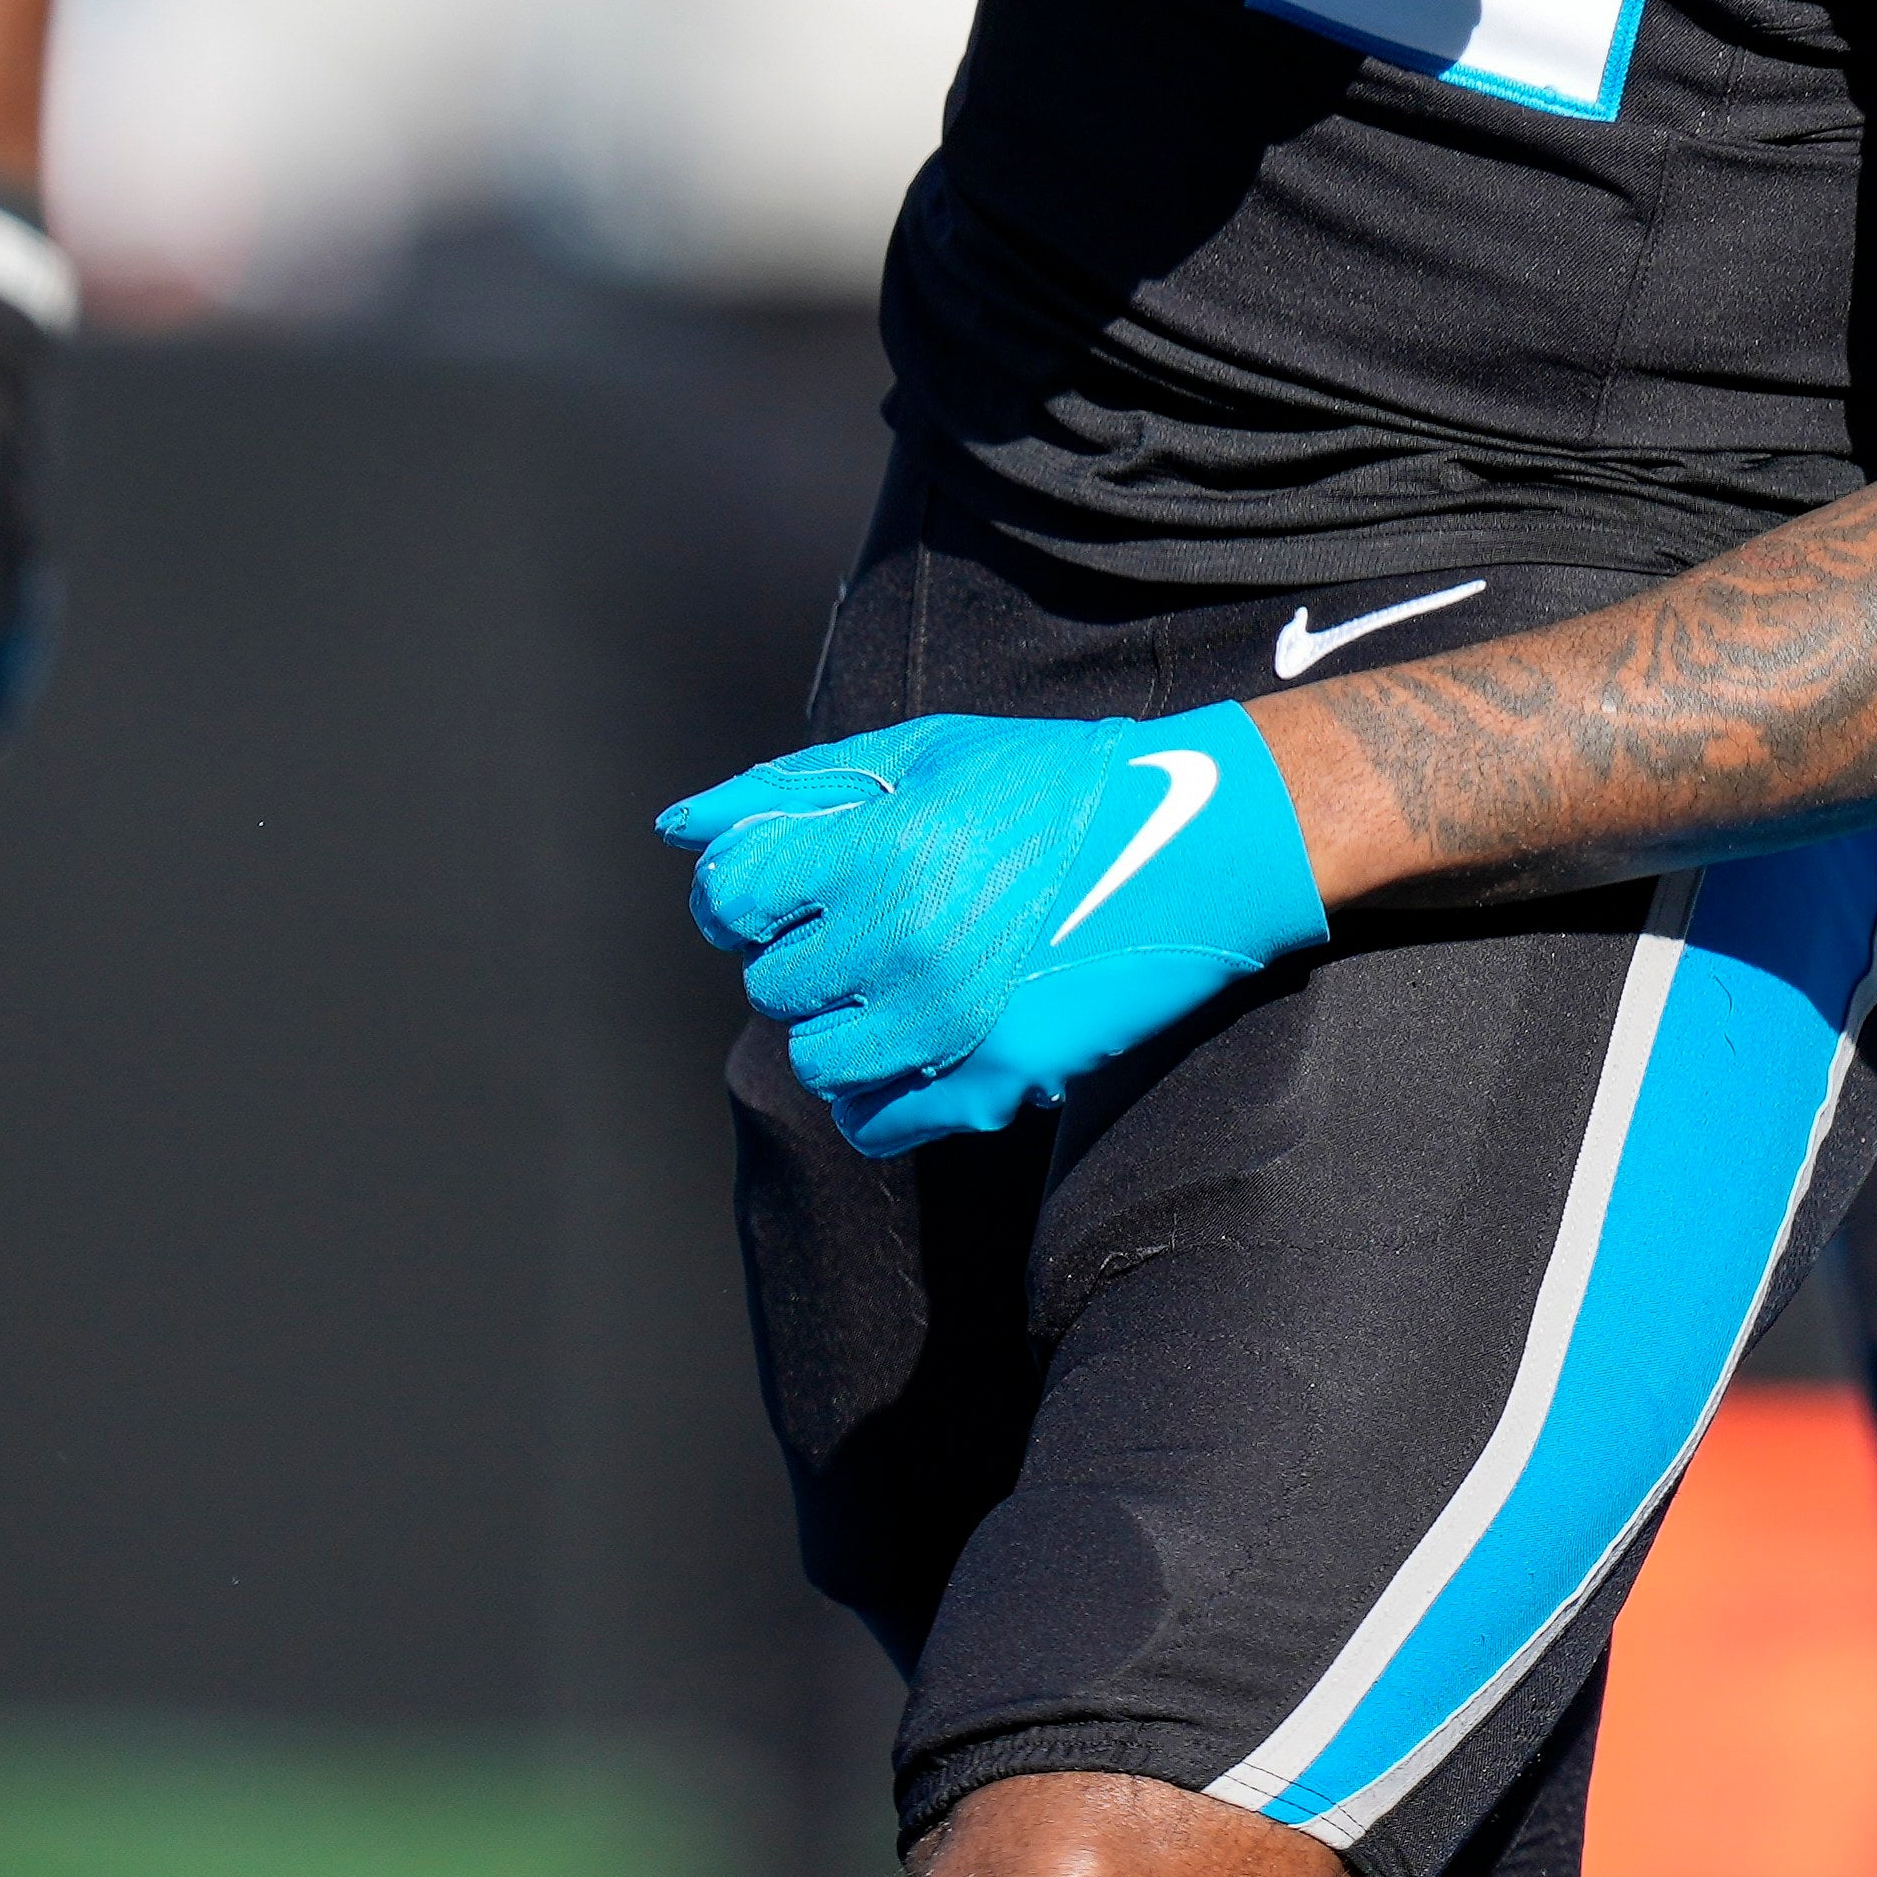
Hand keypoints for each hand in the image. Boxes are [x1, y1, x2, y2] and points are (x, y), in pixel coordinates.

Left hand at [665, 699, 1334, 1150]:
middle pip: (772, 986)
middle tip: (872, 924)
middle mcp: (905, 941)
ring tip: (899, 982)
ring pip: (817, 1064)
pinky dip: (879, 1093)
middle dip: (806, 956)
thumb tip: (676, 830)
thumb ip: (793, 788)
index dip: (748, 890)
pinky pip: (873, 1124)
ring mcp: (948, 1024)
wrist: (1200, 844)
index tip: (788, 885)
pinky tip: (918, 1042)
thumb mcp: (926, 752)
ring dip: (841, 1027)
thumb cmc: (1054, 784)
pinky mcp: (992, 1082)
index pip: (731, 896)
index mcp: (883, 847)